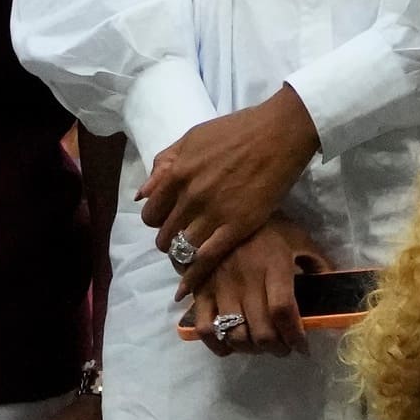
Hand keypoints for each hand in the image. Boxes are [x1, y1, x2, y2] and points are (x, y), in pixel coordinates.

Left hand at [140, 88, 319, 296]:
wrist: (278, 134)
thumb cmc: (235, 131)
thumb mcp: (191, 139)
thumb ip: (164, 164)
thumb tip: (141, 194)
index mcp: (176, 173)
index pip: (150, 212)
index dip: (156, 220)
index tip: (166, 221)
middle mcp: (190, 196)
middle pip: (164, 234)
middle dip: (169, 239)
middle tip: (181, 238)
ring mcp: (213, 213)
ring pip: (182, 249)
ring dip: (182, 256)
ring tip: (189, 256)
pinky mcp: (237, 227)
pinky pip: (207, 259)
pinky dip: (195, 276)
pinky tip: (187, 289)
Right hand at [188, 217, 329, 357]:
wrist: (225, 206)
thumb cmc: (270, 227)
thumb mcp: (300, 239)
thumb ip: (320, 265)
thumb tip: (336, 293)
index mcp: (273, 264)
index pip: (283, 311)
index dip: (295, 337)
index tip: (303, 348)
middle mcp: (245, 277)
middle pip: (261, 330)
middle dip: (277, 348)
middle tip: (284, 347)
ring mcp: (219, 284)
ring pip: (234, 334)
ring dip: (252, 349)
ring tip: (259, 344)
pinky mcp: (200, 288)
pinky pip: (204, 327)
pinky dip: (217, 344)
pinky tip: (230, 343)